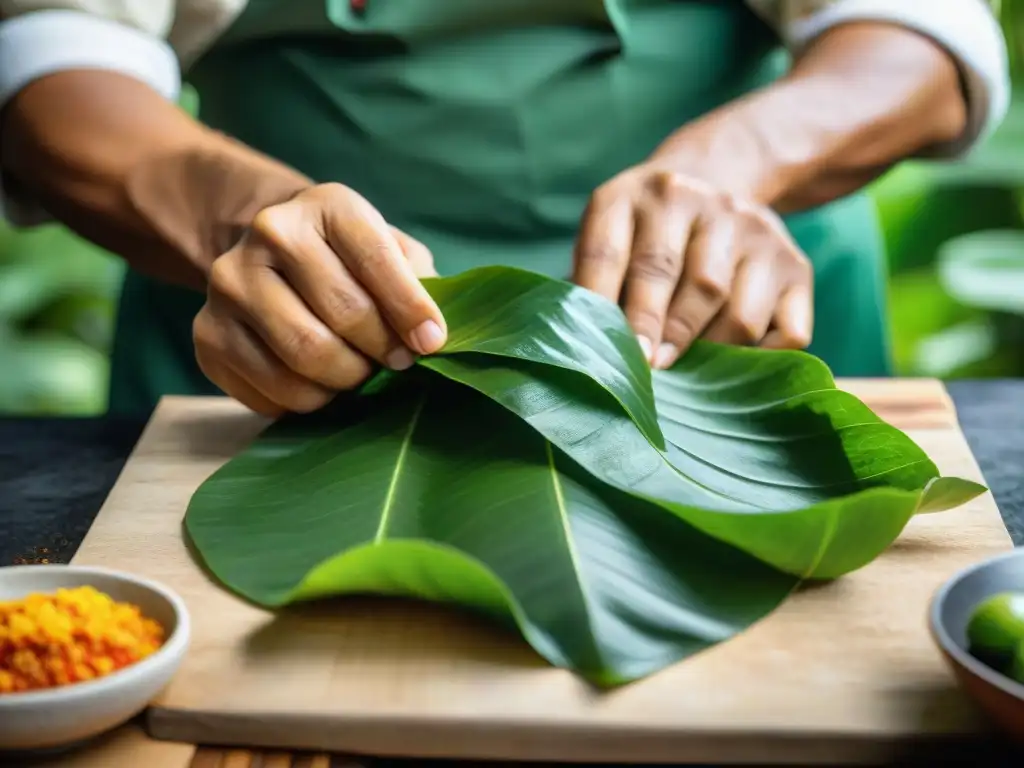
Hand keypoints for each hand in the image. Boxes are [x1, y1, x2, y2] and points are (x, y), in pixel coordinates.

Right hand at [193, 183, 446, 416]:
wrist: (268, 252)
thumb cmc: (348, 259)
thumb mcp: (391, 250)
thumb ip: (419, 285)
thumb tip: (431, 337)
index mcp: (327, 206)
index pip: (376, 260)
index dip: (411, 310)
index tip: (431, 343)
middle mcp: (270, 233)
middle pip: (343, 315)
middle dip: (381, 352)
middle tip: (394, 363)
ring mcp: (229, 283)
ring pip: (306, 357)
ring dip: (346, 381)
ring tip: (357, 373)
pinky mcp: (206, 333)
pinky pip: (270, 391)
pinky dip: (307, 401)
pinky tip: (318, 383)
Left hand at [572, 164, 812, 368]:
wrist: (715, 180)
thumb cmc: (644, 237)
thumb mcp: (611, 239)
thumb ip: (595, 290)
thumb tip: (593, 356)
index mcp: (634, 196)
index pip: (610, 253)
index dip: (604, 307)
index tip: (606, 352)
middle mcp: (700, 202)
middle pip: (687, 282)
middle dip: (663, 334)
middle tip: (647, 370)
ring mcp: (755, 231)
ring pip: (738, 315)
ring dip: (710, 354)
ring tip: (684, 374)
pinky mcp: (795, 265)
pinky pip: (786, 333)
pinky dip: (760, 361)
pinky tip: (732, 365)